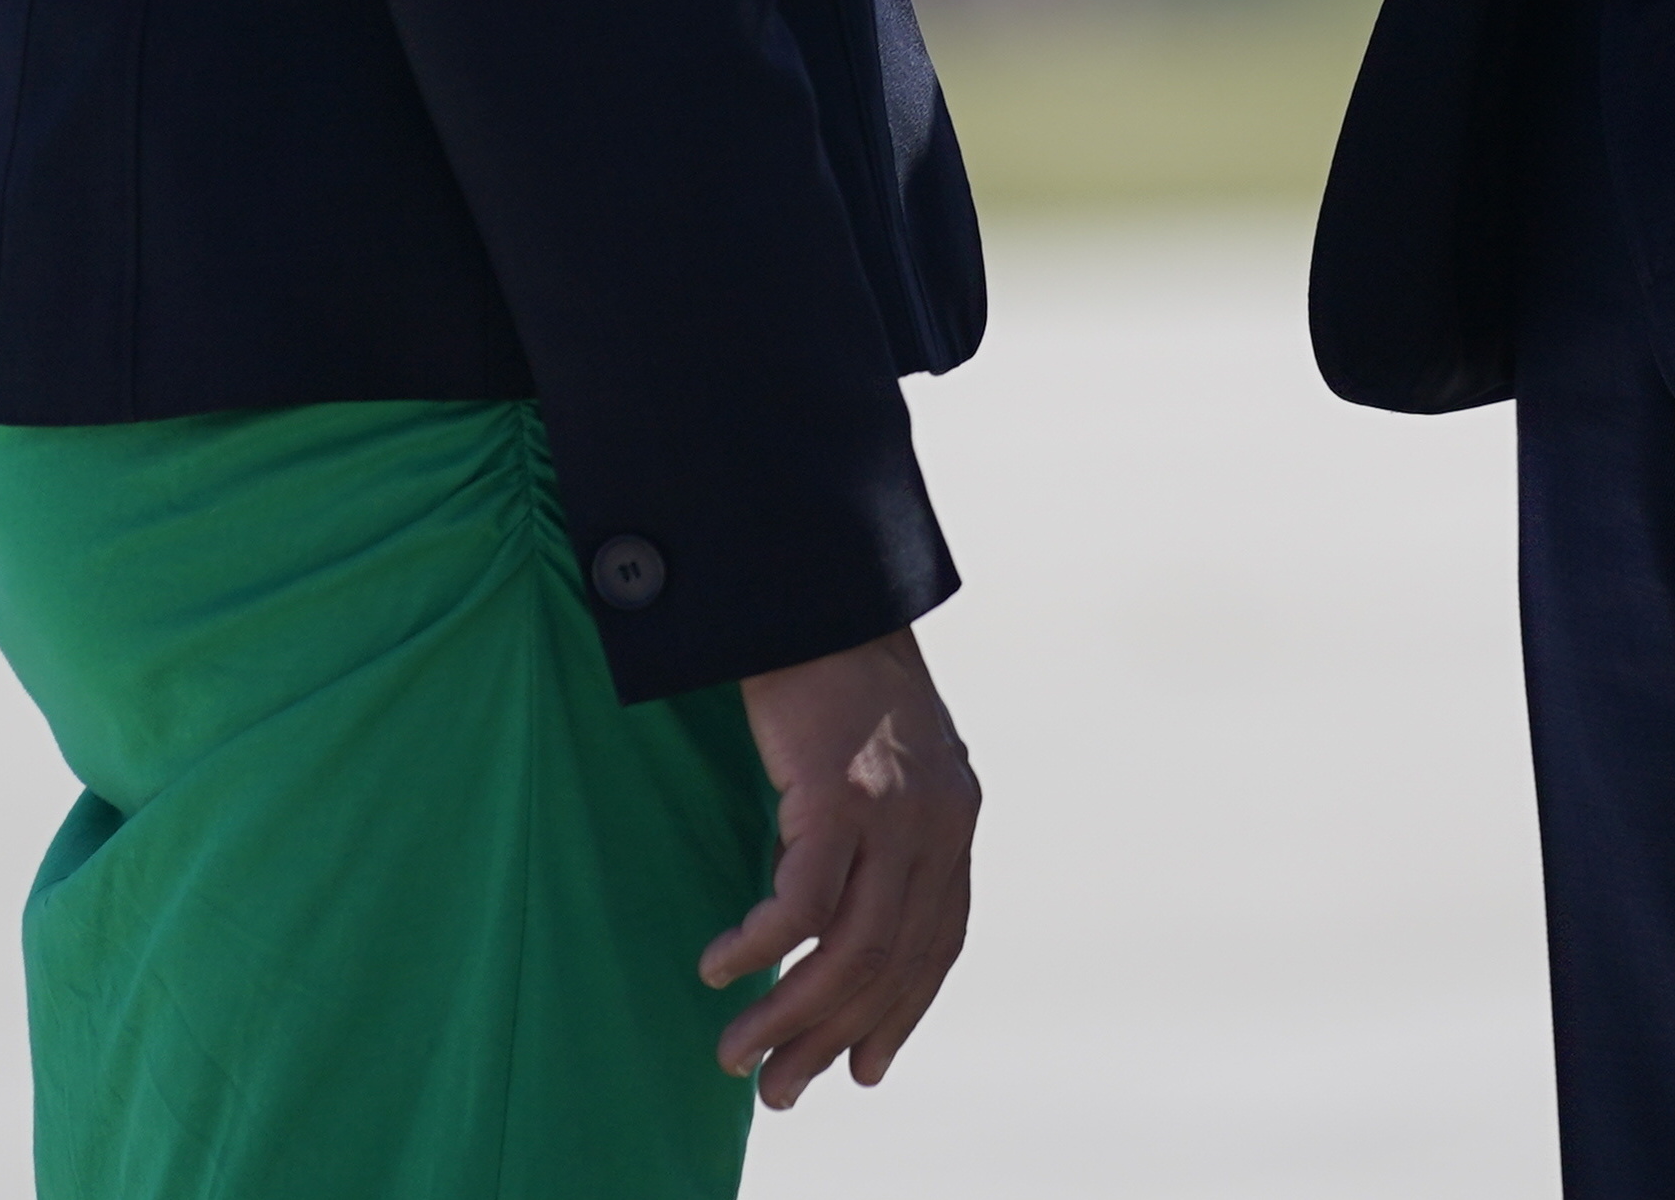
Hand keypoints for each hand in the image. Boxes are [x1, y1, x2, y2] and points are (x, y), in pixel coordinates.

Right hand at [707, 625, 976, 1106]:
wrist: (818, 585)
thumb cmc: (832, 670)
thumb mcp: (881, 757)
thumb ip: (881, 828)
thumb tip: (837, 915)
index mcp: (955, 817)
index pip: (938, 943)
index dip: (901, 1012)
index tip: (864, 1068)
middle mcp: (939, 820)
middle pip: (890, 962)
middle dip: (832, 1037)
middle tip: (777, 1089)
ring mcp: (894, 808)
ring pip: (847, 949)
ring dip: (788, 1014)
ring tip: (736, 1054)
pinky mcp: (838, 792)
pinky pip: (800, 902)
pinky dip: (760, 948)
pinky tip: (720, 966)